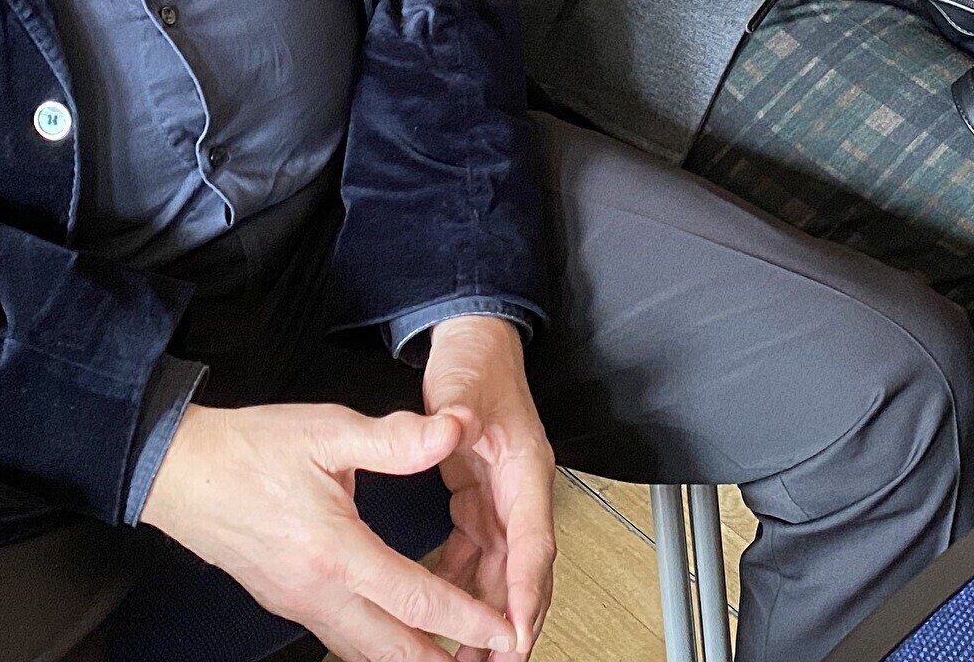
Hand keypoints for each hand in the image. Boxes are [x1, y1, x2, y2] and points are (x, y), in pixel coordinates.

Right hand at [142, 400, 520, 661]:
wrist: (181, 474)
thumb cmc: (250, 450)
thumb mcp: (328, 431)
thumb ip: (396, 438)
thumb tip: (453, 429)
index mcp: (335, 551)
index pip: (414, 599)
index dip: (466, 619)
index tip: (505, 630)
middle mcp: (317, 592)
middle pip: (392, 650)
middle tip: (491, 660)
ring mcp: (300, 605)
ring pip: (364, 653)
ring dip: (410, 661)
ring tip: (454, 660)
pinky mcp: (288, 603)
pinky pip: (342, 639)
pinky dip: (379, 648)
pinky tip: (399, 638)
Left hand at [420, 318, 555, 661]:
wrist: (475, 343)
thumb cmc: (476, 364)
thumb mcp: (462, 391)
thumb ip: (454, 416)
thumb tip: (447, 429)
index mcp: (526, 470)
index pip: (533, 544)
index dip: (525, 593)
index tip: (516, 633)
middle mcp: (519, 492)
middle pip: (521, 572)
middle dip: (510, 623)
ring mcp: (501, 499)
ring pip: (498, 572)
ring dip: (485, 613)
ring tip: (467, 654)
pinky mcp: (479, 500)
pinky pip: (474, 555)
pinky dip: (460, 584)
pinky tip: (441, 608)